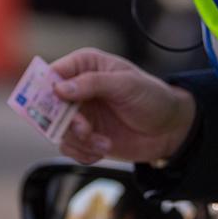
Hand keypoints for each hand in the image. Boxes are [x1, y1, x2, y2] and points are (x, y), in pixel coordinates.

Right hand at [49, 47, 194, 165]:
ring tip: (103, 142)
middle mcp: (77, 88)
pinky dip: (83, 153)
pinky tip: (103, 149)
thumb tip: (60, 88)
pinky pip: (68, 148)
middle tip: (84, 129)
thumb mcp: (126, 84)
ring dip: (79, 140)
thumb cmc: (152, 97)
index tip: (55, 105)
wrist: (170, 129)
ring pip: (58, 130)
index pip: (53, 73)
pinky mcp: (84, 136)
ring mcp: (79, 113)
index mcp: (85, 66)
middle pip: (48, 105)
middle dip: (64, 121)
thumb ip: (92, 83)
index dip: (47, 90)